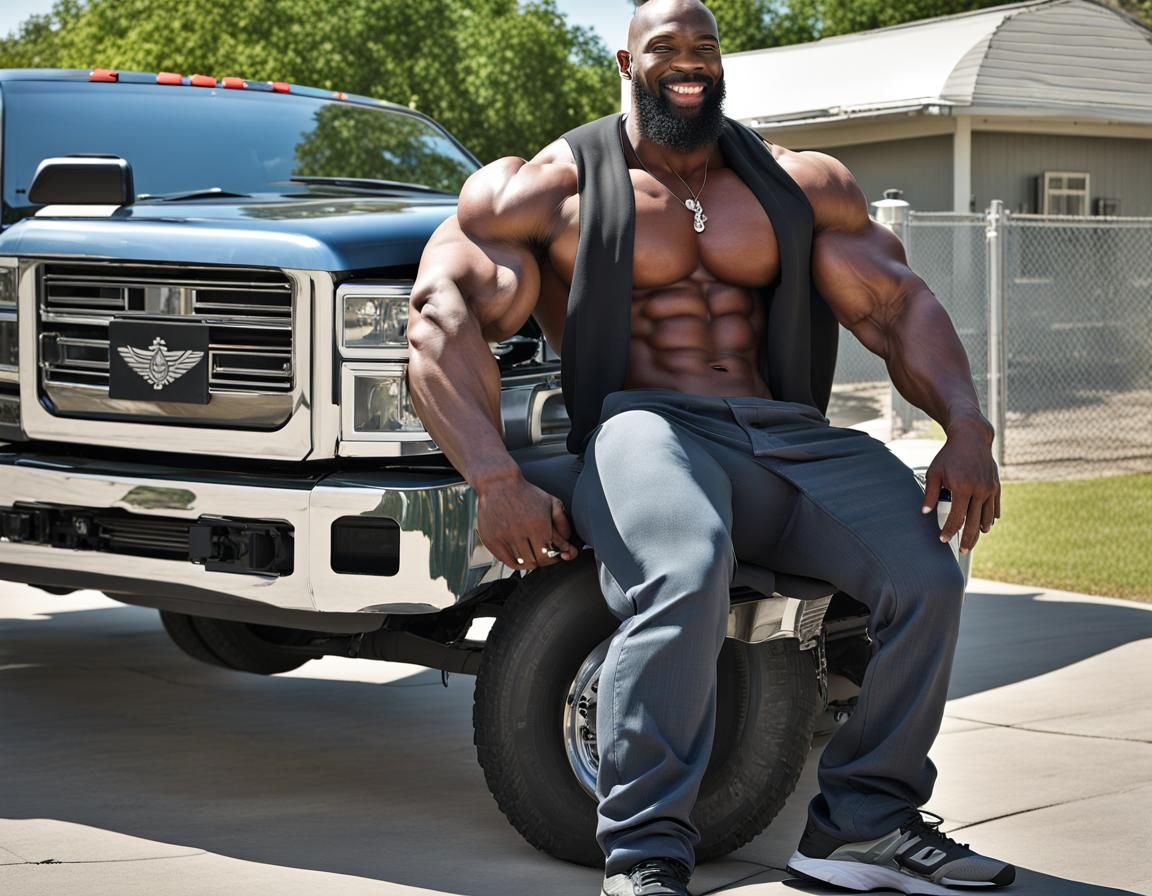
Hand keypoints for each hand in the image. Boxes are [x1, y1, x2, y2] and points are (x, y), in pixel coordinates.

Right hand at [475, 475, 578, 570]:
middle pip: (536, 562)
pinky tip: (519, 557)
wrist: (498, 483)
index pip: (549, 555)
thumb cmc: (525, 493)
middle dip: (542, 561)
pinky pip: (506, 560)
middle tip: (543, 556)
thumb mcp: (550, 502)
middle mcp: (521, 532)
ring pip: (521, 563)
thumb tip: (567, 543)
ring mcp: (505, 537)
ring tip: (531, 555)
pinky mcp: (492, 539)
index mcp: (538, 524)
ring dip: (529, 562)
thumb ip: (563, 522)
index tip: (554, 556)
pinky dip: (514, 562)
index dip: (554, 558)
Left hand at [922, 418, 1000, 553]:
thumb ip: (930, 495)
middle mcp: (979, 490)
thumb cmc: (949, 455)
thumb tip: (924, 514)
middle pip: (974, 523)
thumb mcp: (934, 473)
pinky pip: (994, 507)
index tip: (943, 539)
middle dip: (967, 539)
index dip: (949, 531)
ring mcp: (990, 488)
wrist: (971, 437)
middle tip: (961, 550)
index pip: (956, 518)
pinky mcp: (996, 485)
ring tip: (972, 539)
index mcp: (962, 488)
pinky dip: (990, 518)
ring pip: (986, 518)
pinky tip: (985, 525)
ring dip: (980, 530)